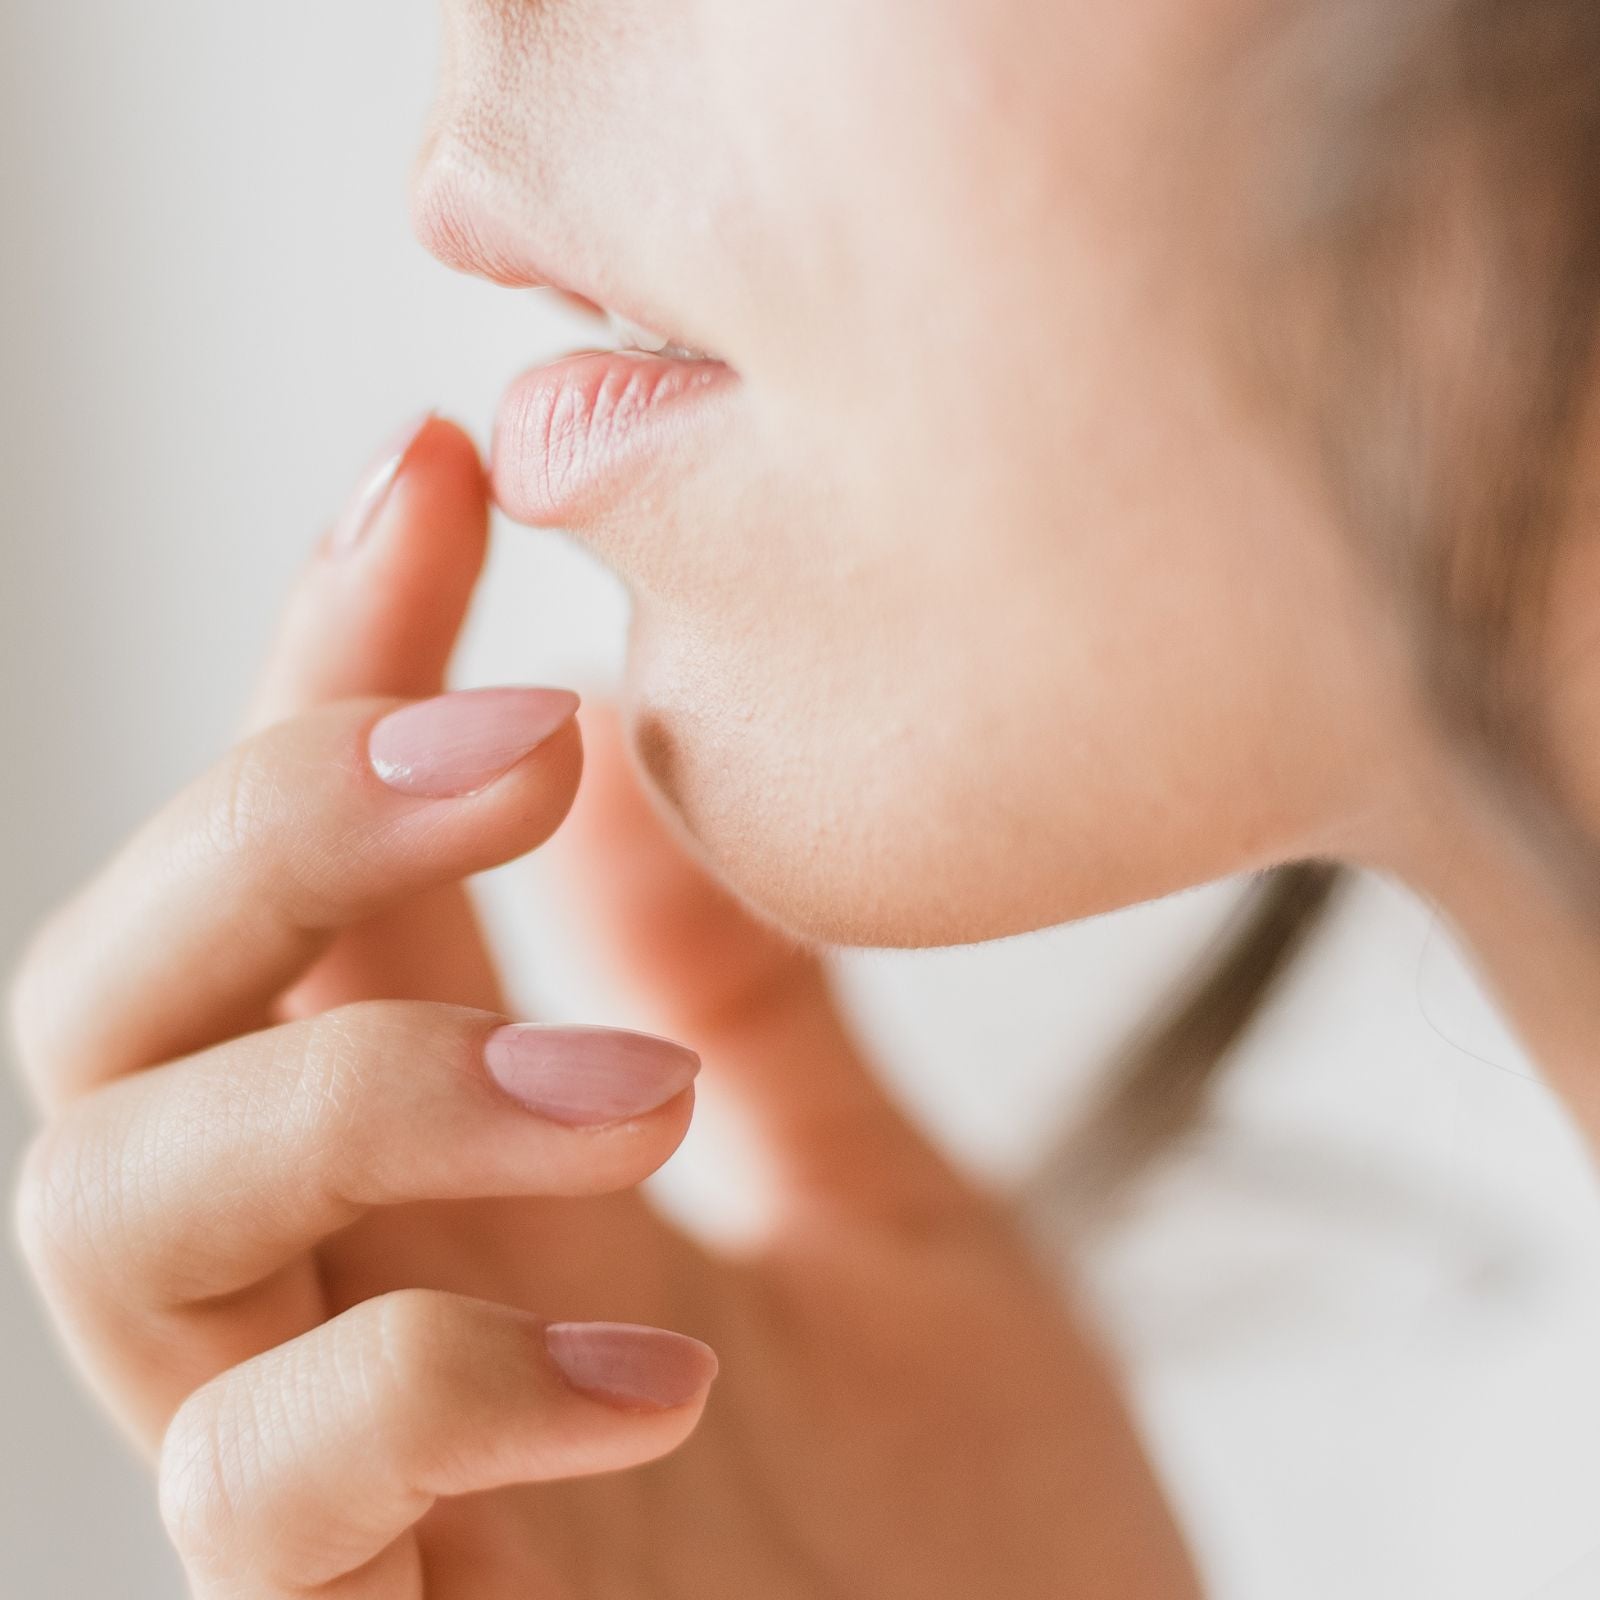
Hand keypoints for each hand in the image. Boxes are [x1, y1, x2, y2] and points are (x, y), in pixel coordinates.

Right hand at [11, 418, 1197, 1597]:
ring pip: (115, 1218)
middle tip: (511, 734)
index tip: (429, 465)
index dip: (334, 650)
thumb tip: (627, 725)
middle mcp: (370, 1296)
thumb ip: (723, 990)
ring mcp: (352, 1483)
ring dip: (346, 1078)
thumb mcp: (873, 1197)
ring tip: (623, 1091)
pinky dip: (430, 1392)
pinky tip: (665, 1364)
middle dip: (272, 819)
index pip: (319, 865)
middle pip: (116, 1012)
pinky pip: (262, 1499)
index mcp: (477, 1179)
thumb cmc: (974, 1541)